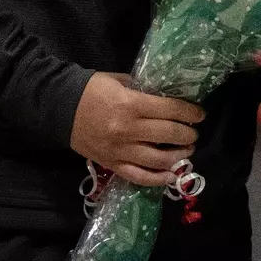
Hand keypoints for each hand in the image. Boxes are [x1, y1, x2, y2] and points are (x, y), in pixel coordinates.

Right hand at [69, 72, 202, 186]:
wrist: (60, 108)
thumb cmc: (92, 90)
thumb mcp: (121, 81)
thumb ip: (144, 90)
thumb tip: (167, 99)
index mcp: (131, 105)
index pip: (171, 111)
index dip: (190, 113)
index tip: (200, 114)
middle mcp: (127, 130)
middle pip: (168, 135)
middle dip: (188, 134)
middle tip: (194, 133)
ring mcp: (119, 150)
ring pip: (158, 160)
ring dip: (178, 157)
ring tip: (187, 151)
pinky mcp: (111, 164)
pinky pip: (138, 176)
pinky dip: (157, 179)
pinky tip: (170, 176)